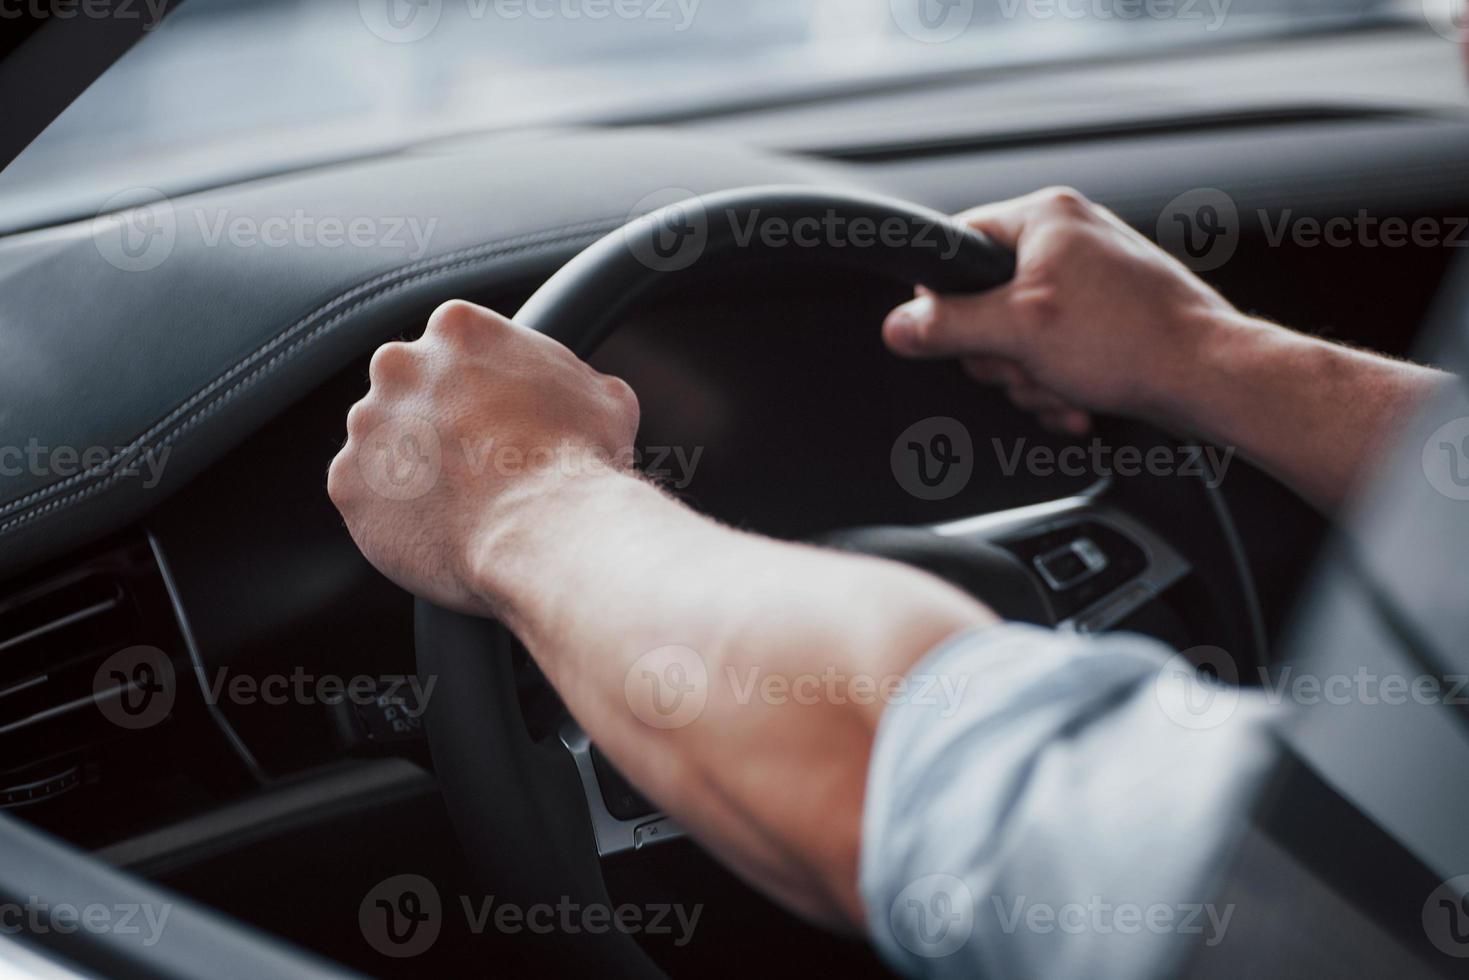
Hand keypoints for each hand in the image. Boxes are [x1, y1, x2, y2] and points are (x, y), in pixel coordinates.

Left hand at [328, 300, 639, 614]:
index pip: (455, 344)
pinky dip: (393, 512)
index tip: (493, 413)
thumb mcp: (605, 398)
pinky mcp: (347, 483)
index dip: (478, 384)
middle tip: (475, 459)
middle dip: (434, 419)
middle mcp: (401, 365)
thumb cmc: (578, 461)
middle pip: (409, 386)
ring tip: (459, 502)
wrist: (546, 527)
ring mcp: (368, 424)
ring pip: (382, 441)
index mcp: (458, 328)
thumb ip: (574, 381)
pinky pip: (365, 495)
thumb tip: (588, 394)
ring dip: (411, 465)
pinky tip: (437, 528)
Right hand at [883, 187, 1242, 433]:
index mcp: (1044, 217)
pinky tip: (1077, 401)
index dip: (947, 298)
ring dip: (1031, 380)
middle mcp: (1067, 239)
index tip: (960, 332)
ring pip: (1016, 340)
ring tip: (1064, 387)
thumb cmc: (1131, 340)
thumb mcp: (1019, 331)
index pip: (957, 243)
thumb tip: (898, 326)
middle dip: (1002, 355)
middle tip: (1030, 365)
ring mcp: (1089, 282)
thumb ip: (947, 326)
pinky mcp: (1105, 322)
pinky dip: (1058, 387)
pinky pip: (1052, 356)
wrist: (1209, 378)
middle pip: (982, 303)